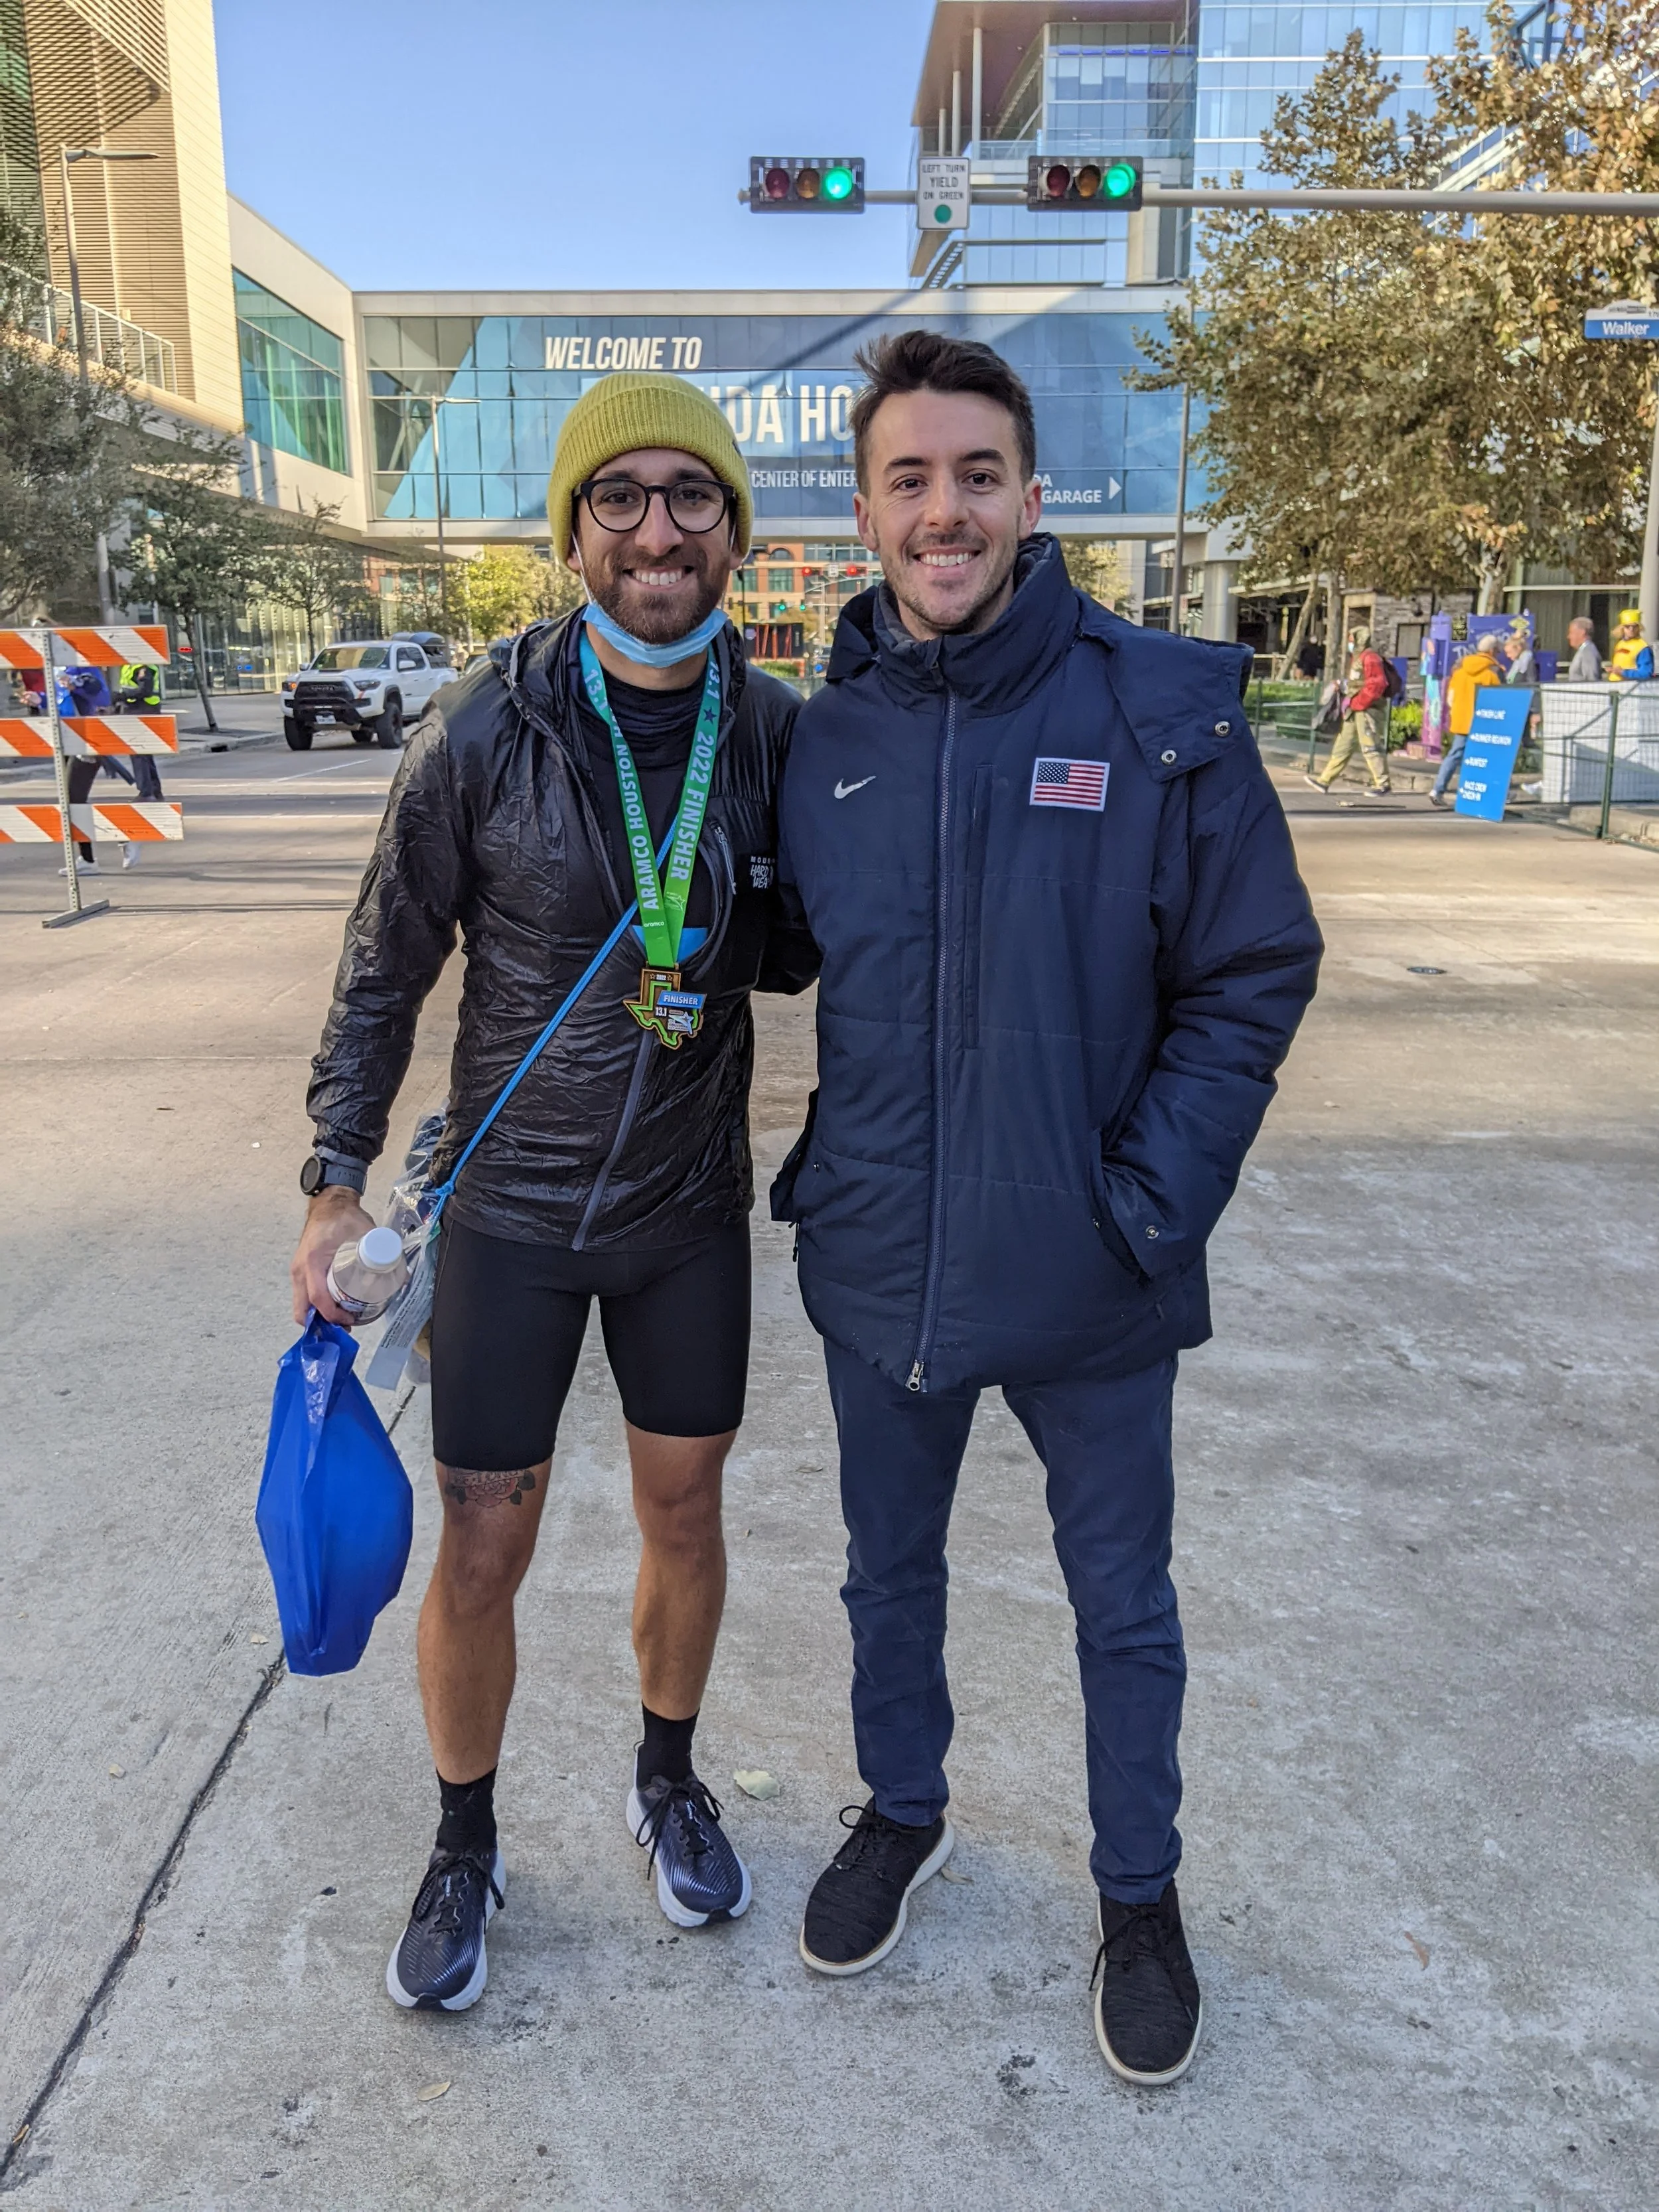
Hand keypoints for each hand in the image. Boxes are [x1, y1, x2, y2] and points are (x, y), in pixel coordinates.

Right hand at [291, 1186, 374, 1325]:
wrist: (329, 1203)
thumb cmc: (344, 1218)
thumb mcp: (367, 1234)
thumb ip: (385, 1254)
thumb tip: (403, 1277)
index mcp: (313, 1262)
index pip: (318, 1299)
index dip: (334, 1316)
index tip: (351, 1320)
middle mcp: (300, 1270)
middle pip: (303, 1310)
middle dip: (323, 1324)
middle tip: (346, 1327)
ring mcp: (297, 1271)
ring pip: (302, 1305)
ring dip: (320, 1317)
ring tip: (344, 1319)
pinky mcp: (301, 1271)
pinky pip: (304, 1296)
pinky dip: (317, 1307)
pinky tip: (336, 1306)